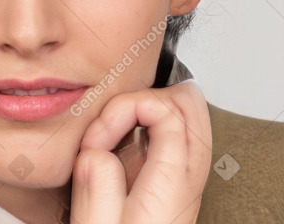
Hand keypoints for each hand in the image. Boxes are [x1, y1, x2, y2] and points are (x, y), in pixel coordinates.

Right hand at [71, 80, 211, 223]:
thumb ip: (95, 185)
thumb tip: (96, 149)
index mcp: (173, 185)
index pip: (166, 111)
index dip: (124, 109)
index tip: (95, 139)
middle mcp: (188, 175)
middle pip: (189, 103)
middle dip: (142, 99)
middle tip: (110, 128)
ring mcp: (185, 173)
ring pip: (186, 112)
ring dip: (145, 109)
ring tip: (112, 134)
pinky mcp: (174, 175)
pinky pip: (173, 129)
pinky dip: (147, 121)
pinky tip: (120, 142)